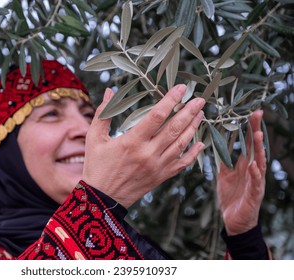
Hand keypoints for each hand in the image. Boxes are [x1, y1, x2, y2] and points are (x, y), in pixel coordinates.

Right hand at [83, 85, 204, 207]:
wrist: (101, 198)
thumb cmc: (96, 166)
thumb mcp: (94, 138)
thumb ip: (103, 114)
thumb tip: (110, 91)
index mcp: (132, 142)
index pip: (157, 116)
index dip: (170, 100)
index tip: (181, 89)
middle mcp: (148, 154)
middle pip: (174, 128)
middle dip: (189, 112)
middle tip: (199, 100)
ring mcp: (157, 167)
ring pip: (181, 144)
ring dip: (193, 128)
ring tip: (200, 115)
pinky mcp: (161, 177)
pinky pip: (181, 164)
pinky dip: (193, 154)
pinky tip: (200, 144)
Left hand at [217, 110, 265, 234]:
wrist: (234, 221)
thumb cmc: (232, 196)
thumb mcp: (225, 176)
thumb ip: (224, 161)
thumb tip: (217, 145)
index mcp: (245, 165)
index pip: (248, 143)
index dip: (249, 128)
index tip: (250, 113)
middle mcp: (253, 170)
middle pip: (255, 148)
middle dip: (256, 131)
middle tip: (257, 114)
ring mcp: (255, 182)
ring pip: (259, 162)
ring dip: (258, 149)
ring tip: (257, 135)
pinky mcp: (254, 195)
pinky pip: (255, 183)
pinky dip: (255, 174)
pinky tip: (254, 165)